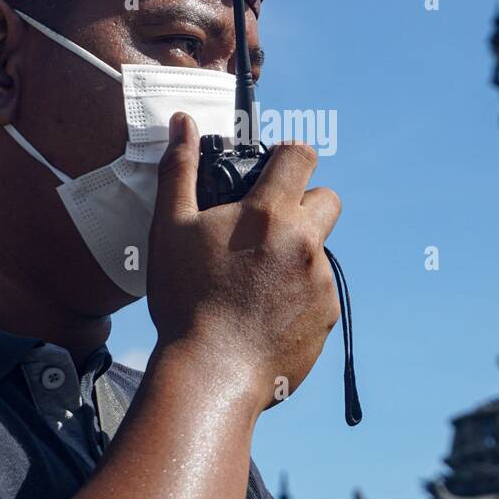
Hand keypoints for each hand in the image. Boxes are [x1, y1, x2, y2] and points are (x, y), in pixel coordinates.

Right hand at [146, 112, 341, 413]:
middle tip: (267, 228)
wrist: (210, 375)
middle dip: (304, 204)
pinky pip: (321, 290)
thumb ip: (179, 170)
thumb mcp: (170, 229)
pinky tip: (266, 312)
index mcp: (269, 213)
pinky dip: (300, 294)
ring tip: (257, 280)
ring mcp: (321, 280)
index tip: (272, 170)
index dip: (288, 156)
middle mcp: (305, 241)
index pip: (301, 156)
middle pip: (327, 199)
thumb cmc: (185, 300)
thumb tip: (182, 123)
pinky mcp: (329, 315)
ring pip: (320, 248)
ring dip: (298, 253)